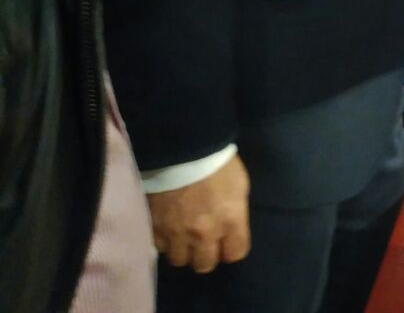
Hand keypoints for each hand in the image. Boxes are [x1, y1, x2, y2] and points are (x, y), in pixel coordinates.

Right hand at [148, 154, 250, 273]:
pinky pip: (160, 247)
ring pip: (180, 260)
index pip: (236, 254)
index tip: (228, 242)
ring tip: (184, 236)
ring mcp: (177, 233)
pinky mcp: (155, 228)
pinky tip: (168, 227)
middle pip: (205, 264)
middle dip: (207, 254)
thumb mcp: (239, 185)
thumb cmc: (217, 162)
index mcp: (230, 221)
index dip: (232, 248)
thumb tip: (229, 226)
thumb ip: (235, 212)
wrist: (182, 148)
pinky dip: (165, 241)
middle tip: (204, 241)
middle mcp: (204, 233)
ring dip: (184, 250)